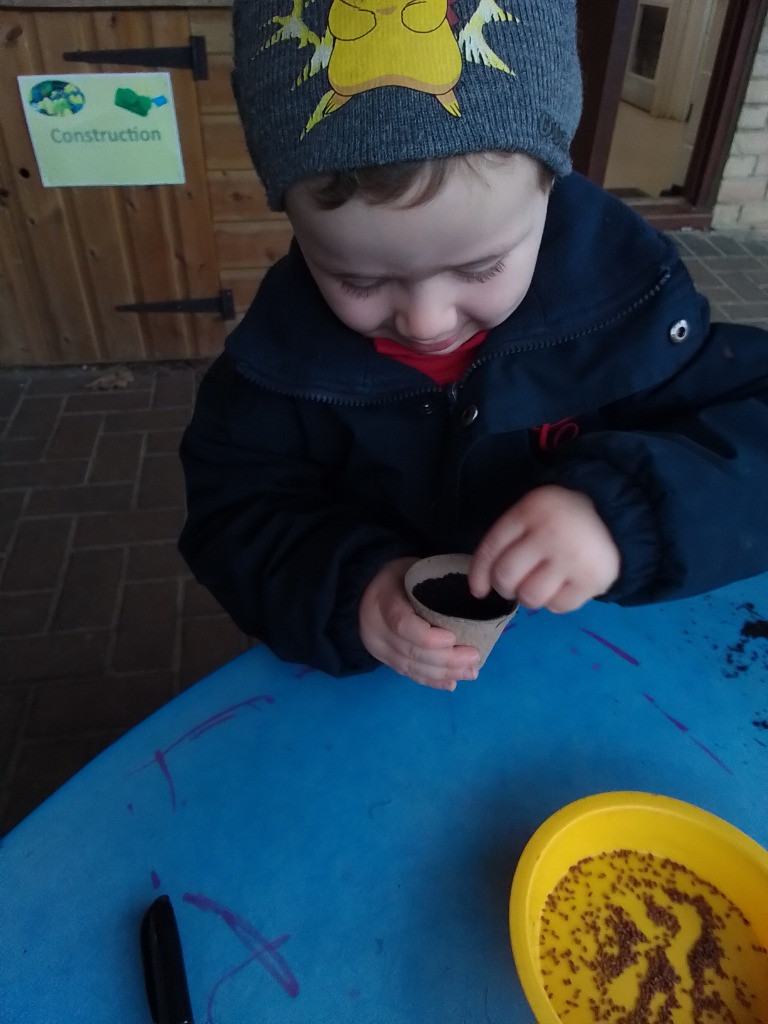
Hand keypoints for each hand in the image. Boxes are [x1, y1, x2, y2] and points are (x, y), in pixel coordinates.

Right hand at [359, 557, 480, 690]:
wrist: (365, 590)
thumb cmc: (398, 576)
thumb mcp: (412, 569)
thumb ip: (434, 586)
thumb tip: (473, 596)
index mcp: (383, 601)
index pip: (402, 624)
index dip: (428, 637)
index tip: (453, 638)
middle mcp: (376, 629)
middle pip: (411, 651)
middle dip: (446, 659)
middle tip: (474, 657)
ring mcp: (378, 648)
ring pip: (411, 667)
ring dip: (444, 673)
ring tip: (470, 672)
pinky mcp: (385, 660)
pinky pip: (408, 674)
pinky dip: (431, 681)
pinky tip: (451, 683)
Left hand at [467, 485, 620, 612]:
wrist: (616, 515)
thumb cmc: (562, 518)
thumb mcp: (532, 513)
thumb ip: (508, 539)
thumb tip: (480, 586)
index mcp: (528, 512)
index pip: (491, 549)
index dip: (478, 574)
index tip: (478, 590)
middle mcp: (548, 534)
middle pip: (506, 577)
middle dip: (505, 587)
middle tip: (516, 584)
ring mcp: (571, 558)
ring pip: (530, 597)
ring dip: (529, 598)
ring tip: (540, 585)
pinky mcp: (592, 579)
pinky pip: (558, 607)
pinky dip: (555, 602)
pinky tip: (562, 587)